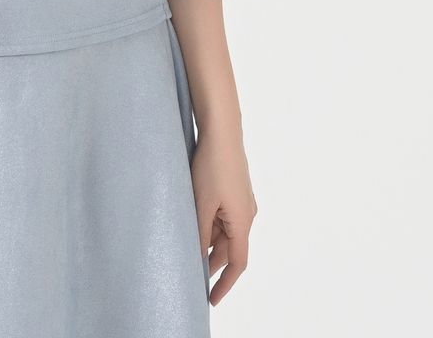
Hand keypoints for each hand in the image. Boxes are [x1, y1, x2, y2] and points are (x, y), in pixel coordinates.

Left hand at [191, 129, 257, 304]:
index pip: (237, 264)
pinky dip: (209, 225)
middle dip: (211, 264)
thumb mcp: (201, 202)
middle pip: (229, 249)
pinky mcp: (233, 190)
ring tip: (185, 249)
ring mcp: (241, 202)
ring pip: (224, 232)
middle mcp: (246, 214)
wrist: (222, 131)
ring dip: (208, 242)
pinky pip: (223, 217)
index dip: (224, 284)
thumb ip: (199, 232)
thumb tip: (196, 257)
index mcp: (243, 221)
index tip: (211, 300)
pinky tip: (192, 224)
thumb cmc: (212, 165)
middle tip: (190, 277)